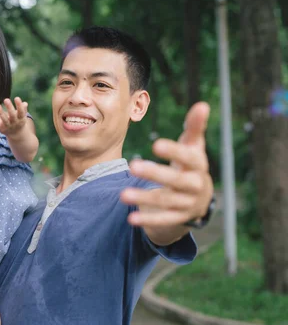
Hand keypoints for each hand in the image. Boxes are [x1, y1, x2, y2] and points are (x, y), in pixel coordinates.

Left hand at [0, 97, 28, 137]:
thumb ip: (23, 109)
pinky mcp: (1, 129)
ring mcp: (8, 127)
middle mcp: (15, 123)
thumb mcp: (22, 115)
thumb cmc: (19, 120)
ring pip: (4, 120)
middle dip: (9, 108)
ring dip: (0, 113)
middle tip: (6, 99)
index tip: (16, 98)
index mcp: (21, 119)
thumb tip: (25, 103)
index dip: (19, 105)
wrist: (17, 134)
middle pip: (12, 115)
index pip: (21, 112)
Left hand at [120, 102, 213, 228]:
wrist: (198, 199)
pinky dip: (147, 220)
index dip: (174, 152)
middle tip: (133, 166)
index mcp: (198, 165)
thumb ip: (194, 127)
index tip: (156, 145)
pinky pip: (163, 220)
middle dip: (155, 174)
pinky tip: (130, 219)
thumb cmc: (190, 165)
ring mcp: (187, 203)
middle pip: (176, 181)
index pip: (188, 158)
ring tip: (122, 194)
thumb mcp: (193, 147)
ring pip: (166, 201)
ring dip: (144, 198)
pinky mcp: (178, 218)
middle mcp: (195, 185)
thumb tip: (202, 104)